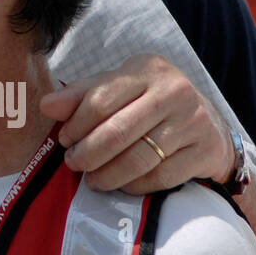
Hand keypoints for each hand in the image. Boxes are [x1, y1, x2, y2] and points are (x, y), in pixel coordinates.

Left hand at [40, 53, 233, 194]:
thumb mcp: (119, 88)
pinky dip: (135, 185)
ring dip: (108, 174)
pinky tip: (121, 185)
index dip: (76, 124)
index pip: (100, 99)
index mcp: (147, 69)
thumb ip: (82, 95)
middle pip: (118, 131)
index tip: (64, 140)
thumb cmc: (151, 103)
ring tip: (92, 180)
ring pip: (139, 157)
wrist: (209, 123)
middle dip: (88, 153)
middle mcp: (174, 91)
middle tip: (73, 164)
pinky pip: (160, 176)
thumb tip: (46, 106)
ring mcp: (193, 121)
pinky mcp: (205, 151)